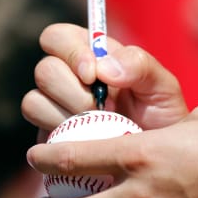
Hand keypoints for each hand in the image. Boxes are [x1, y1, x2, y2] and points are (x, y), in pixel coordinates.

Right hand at [21, 23, 187, 141]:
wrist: (159, 160)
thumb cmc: (163, 117)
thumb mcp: (163, 86)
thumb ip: (140, 65)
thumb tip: (102, 67)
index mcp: (93, 57)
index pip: (58, 37)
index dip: (69, 51)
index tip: (93, 75)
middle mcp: (69, 80)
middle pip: (44, 70)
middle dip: (72, 91)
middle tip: (103, 109)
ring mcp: (57, 109)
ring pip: (34, 102)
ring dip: (67, 116)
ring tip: (99, 127)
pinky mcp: (51, 138)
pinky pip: (38, 133)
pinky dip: (62, 138)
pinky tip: (88, 143)